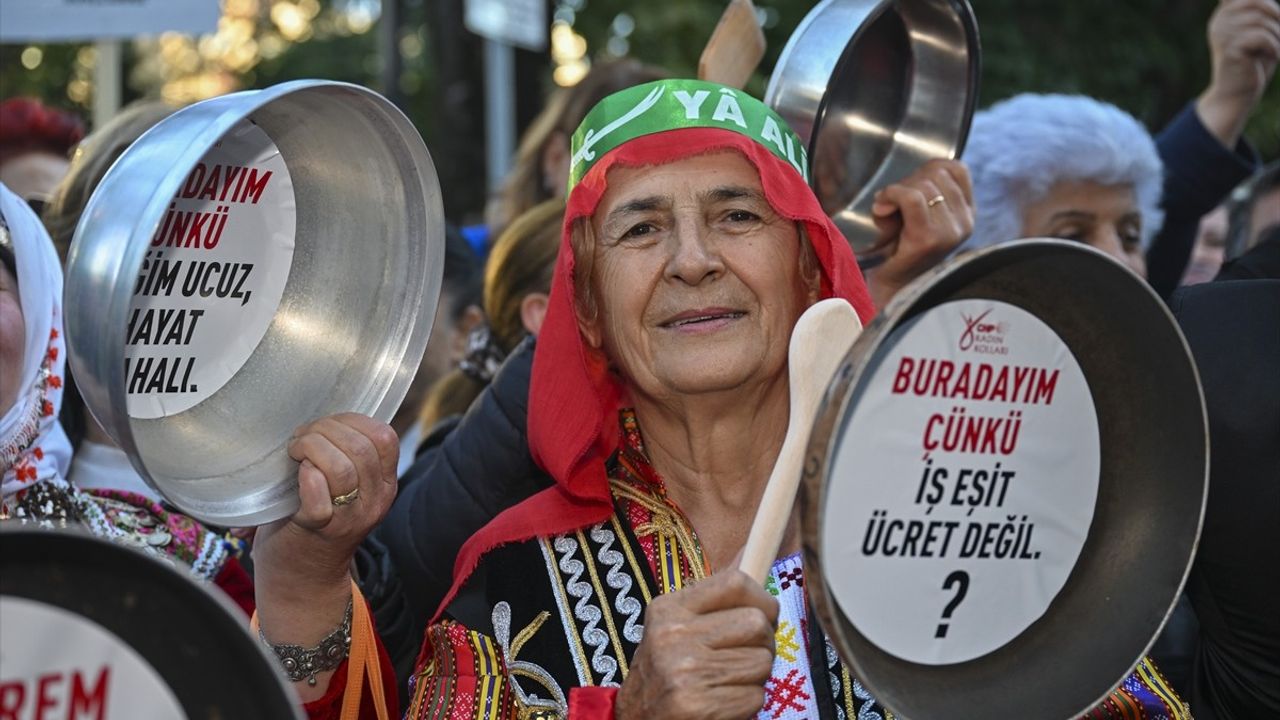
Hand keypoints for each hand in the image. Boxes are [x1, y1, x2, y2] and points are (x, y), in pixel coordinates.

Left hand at [251, 413, 398, 696]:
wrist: (302, 580)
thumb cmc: (314, 523)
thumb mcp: (347, 489)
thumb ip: (347, 458)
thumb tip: (324, 420)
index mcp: (384, 485)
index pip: (385, 437)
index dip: (351, 421)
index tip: (324, 428)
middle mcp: (375, 501)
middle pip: (362, 446)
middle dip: (324, 430)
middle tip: (300, 440)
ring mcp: (351, 517)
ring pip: (343, 466)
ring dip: (311, 447)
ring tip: (294, 453)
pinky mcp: (321, 529)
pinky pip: (319, 494)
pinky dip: (306, 476)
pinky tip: (296, 474)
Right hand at [616, 571, 777, 719]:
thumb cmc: (666, 673)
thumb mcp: (675, 626)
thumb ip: (714, 596)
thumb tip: (750, 550)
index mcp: (669, 608)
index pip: (735, 582)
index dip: (762, 598)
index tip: (763, 615)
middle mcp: (672, 635)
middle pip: (756, 624)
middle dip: (762, 645)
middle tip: (744, 657)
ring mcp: (683, 671)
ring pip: (762, 662)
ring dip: (755, 678)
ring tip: (728, 683)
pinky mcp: (695, 705)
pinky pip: (755, 697)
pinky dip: (747, 705)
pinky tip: (722, 704)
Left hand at [865, 159, 974, 306]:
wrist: (890, 288)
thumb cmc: (898, 247)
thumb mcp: (918, 213)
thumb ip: (922, 189)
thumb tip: (906, 181)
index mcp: (968, 213)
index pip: (956, 168)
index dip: (927, 169)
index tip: (909, 188)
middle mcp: (965, 222)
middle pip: (937, 173)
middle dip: (907, 181)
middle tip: (891, 203)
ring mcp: (949, 232)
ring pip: (923, 185)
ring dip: (895, 191)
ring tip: (886, 211)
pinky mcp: (928, 240)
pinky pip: (912, 198)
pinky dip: (891, 195)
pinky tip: (880, 209)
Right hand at [1197, 0, 1279, 147]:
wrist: (1238, 94)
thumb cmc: (1254, 62)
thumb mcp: (1260, 31)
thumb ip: (1262, 12)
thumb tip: (1267, 1)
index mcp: (1224, 15)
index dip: (1264, 3)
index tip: (1274, 20)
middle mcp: (1219, 22)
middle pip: (1256, 2)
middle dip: (1276, 16)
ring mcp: (1222, 35)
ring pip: (1261, 21)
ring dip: (1277, 36)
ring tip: (1278, 50)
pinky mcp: (1229, 49)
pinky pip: (1261, 37)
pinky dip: (1274, 47)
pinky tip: (1275, 58)